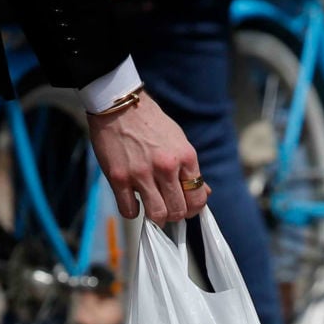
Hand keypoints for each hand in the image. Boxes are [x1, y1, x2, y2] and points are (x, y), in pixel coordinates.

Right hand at [87, 91, 210, 222]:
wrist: (119, 105)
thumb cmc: (150, 124)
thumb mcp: (178, 141)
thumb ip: (190, 169)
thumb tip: (204, 192)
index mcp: (185, 157)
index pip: (197, 197)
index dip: (192, 208)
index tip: (185, 207)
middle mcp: (166, 166)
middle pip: (178, 210)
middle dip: (174, 215)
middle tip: (167, 209)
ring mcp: (141, 173)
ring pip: (157, 215)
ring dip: (156, 218)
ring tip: (152, 209)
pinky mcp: (119, 178)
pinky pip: (129, 211)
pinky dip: (132, 211)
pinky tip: (132, 200)